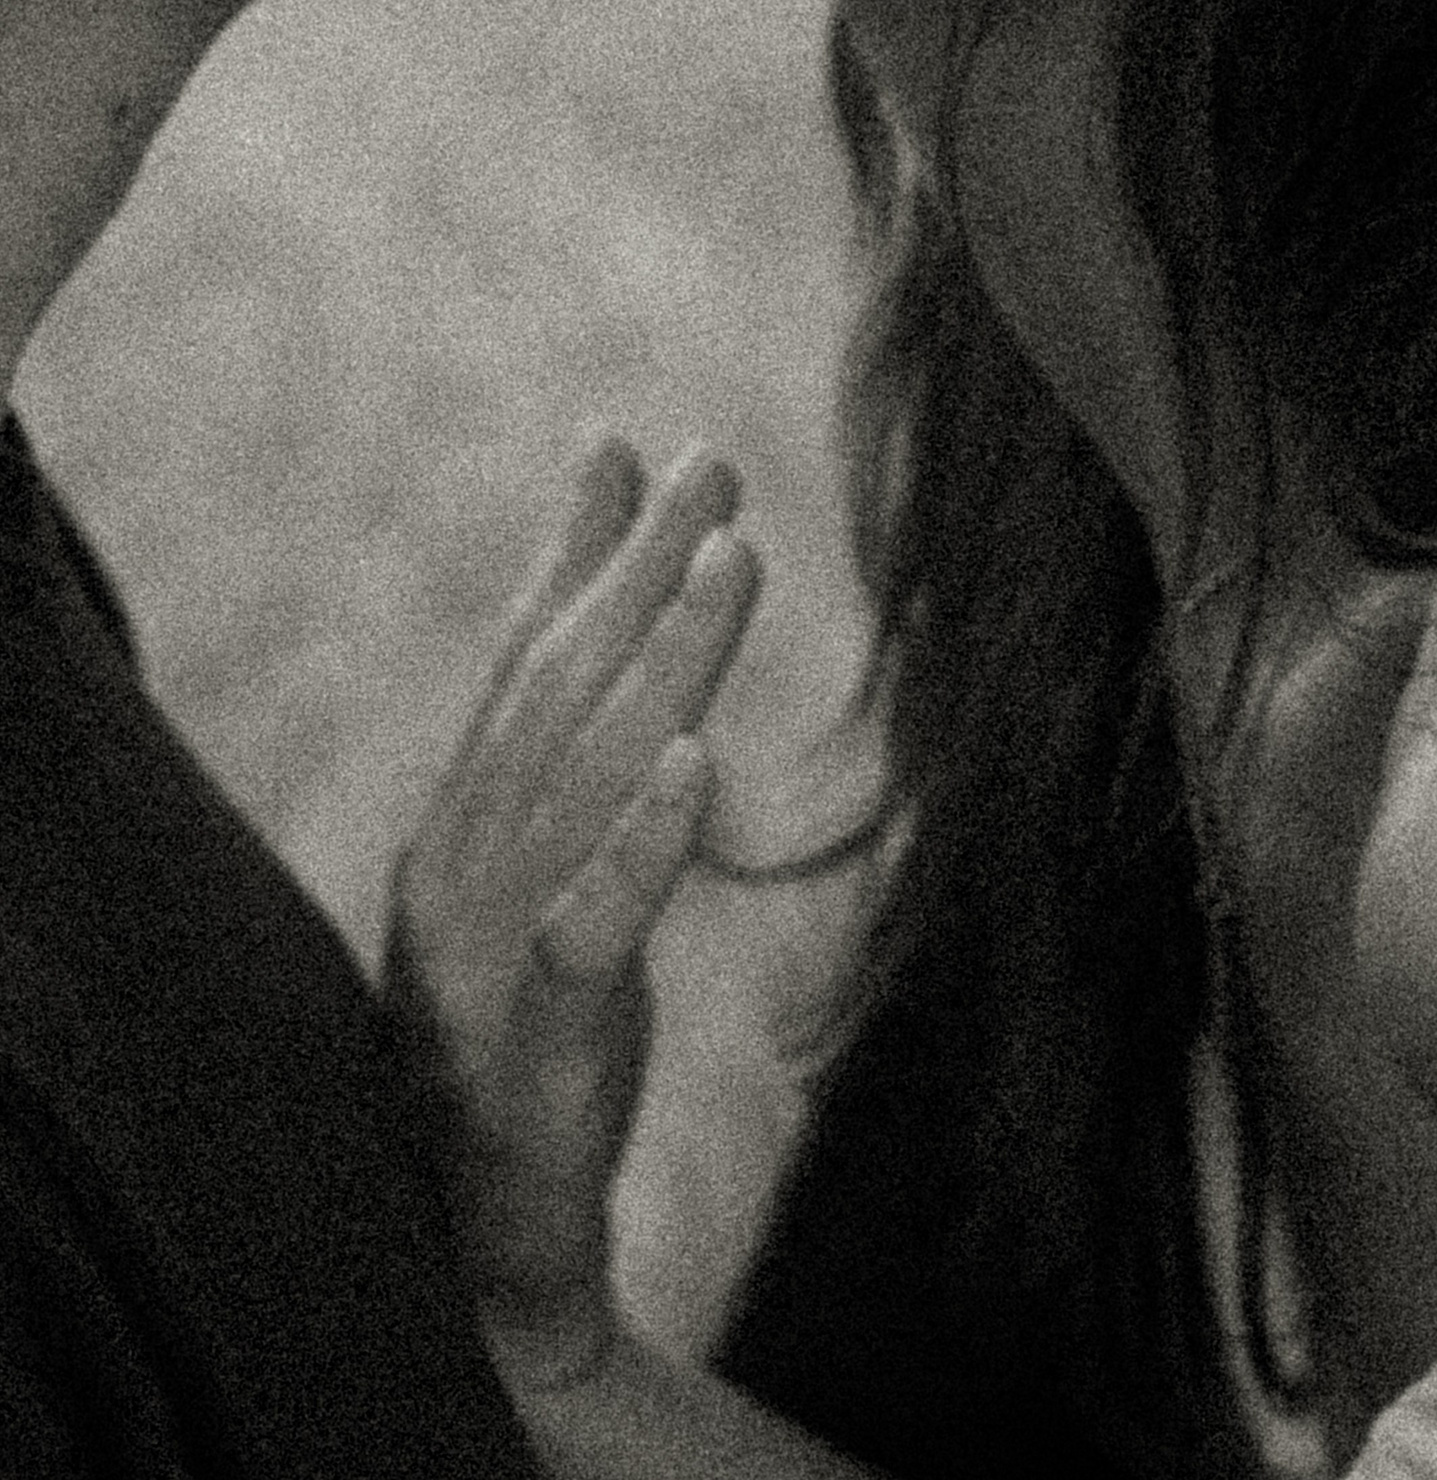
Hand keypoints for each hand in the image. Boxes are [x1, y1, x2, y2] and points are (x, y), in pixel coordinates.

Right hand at [387, 439, 762, 1391]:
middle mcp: (460, 869)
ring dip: (664, 658)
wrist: (487, 1241)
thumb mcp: (546, 882)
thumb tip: (635, 652)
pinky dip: (640, 840)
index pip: (521, 661)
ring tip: (734, 557)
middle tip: (714, 464)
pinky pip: (591, 926)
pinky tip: (695, 761)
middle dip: (638, 568)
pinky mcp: (539, 1039)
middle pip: (558, 691)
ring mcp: (490, 953)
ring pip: (584, 777)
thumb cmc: (526, 1030)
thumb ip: (575, 766)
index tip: (623, 439)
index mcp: (459, 826)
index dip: (572, 549)